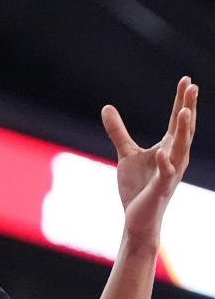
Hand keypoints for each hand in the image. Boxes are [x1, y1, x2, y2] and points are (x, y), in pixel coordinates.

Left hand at [102, 76, 197, 247]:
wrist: (137, 218)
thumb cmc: (137, 187)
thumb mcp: (126, 154)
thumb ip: (118, 131)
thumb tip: (106, 107)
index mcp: (169, 148)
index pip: (177, 121)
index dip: (182, 100)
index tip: (187, 80)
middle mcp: (175, 158)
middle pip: (185, 129)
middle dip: (189, 108)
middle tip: (193, 87)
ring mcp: (170, 173)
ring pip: (181, 149)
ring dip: (184, 130)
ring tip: (184, 111)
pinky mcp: (161, 189)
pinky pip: (166, 174)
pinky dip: (165, 162)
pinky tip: (162, 151)